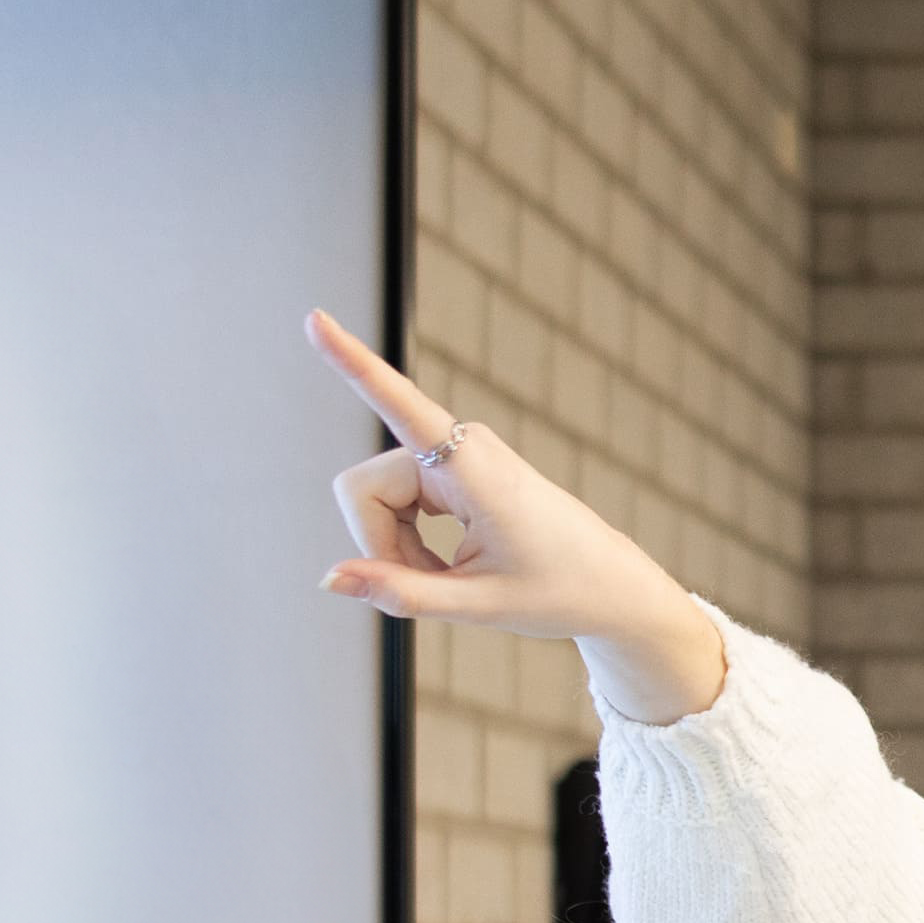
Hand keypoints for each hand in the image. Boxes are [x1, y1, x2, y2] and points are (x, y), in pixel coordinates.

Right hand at [303, 307, 682, 641]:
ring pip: (378, 500)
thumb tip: (329, 579)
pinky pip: (398, 502)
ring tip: (452, 576)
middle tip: (433, 585)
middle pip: (364, 489)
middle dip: (380, 544)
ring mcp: (453, 454)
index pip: (396, 403)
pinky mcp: (451, 469)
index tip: (315, 319)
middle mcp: (458, 445)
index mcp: (471, 465)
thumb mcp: (475, 603)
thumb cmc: (557, 591)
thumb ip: (399, 591)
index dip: (351, 362)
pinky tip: (449, 564)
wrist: (608, 585)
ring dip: (398, 548)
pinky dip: (410, 543)